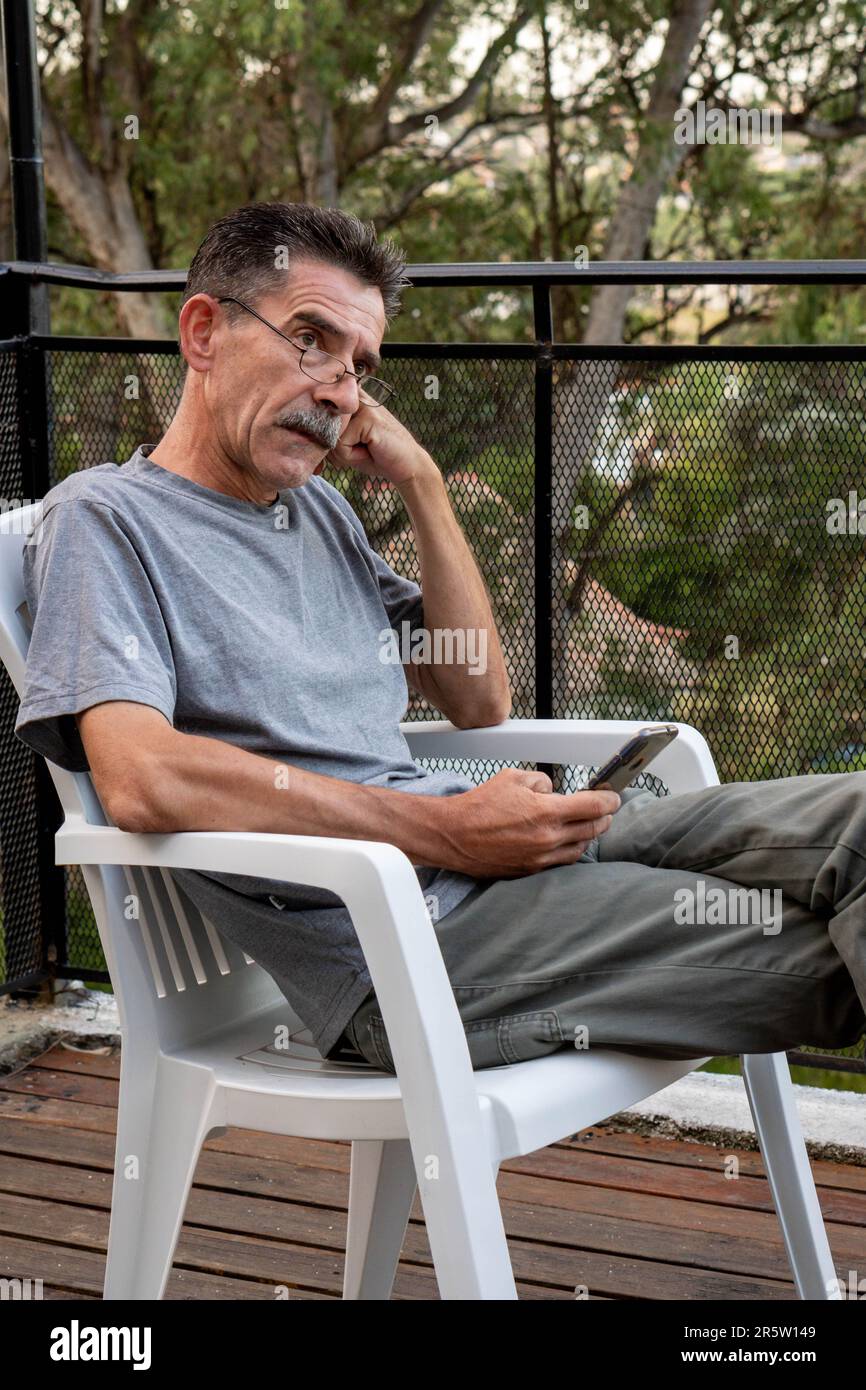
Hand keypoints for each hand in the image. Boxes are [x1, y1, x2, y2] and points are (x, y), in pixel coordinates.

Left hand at [317, 393, 433, 487]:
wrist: (407, 466)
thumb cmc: (376, 456)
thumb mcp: (346, 445)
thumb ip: (326, 435)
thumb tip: (304, 435)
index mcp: (349, 399)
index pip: (318, 414)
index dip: (325, 435)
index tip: (345, 445)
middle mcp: (354, 396)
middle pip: (322, 427)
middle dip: (336, 449)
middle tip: (360, 450)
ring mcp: (361, 405)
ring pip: (330, 437)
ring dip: (344, 454)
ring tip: (367, 449)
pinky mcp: (367, 417)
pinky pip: (341, 445)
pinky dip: (352, 457)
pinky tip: (371, 451)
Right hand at [430, 768, 620, 877]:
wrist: (454, 835)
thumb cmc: (479, 805)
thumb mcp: (513, 777)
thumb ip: (541, 782)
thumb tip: (554, 791)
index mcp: (547, 812)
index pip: (593, 806)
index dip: (609, 800)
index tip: (613, 797)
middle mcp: (549, 838)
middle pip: (593, 829)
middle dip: (603, 817)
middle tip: (606, 810)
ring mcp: (541, 857)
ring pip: (580, 848)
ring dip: (588, 835)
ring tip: (588, 824)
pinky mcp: (531, 870)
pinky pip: (562, 861)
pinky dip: (570, 849)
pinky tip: (567, 841)